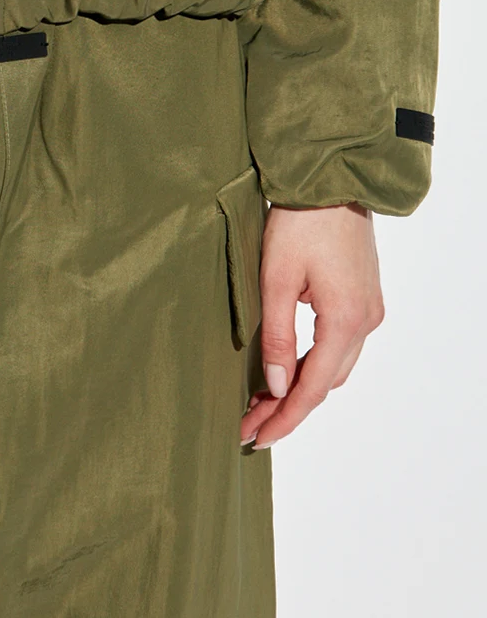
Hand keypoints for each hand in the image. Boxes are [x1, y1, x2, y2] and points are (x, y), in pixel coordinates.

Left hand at [240, 202, 383, 450]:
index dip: (284, 417)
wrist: (332, 179)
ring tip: (261, 401)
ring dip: (301, 385)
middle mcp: (365, 321)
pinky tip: (287, 367)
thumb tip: (275, 384)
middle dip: (288, 406)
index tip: (255, 437)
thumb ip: (276, 334)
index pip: (313, 388)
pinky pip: (339, 344)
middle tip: (249, 422)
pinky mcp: (363, 297)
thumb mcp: (276, 278)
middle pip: (326, 382)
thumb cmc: (300, 221)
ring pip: (335, 365)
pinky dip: (313, 362)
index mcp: (345, 320)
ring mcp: (368, 310)